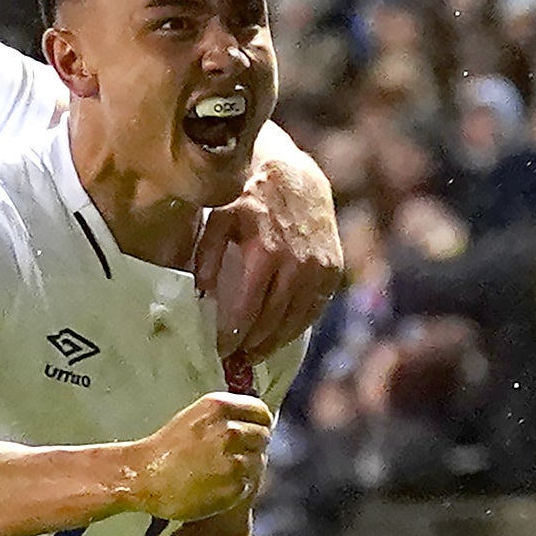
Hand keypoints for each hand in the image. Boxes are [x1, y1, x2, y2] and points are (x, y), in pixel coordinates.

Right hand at [130, 391, 271, 522]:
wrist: (140, 477)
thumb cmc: (165, 449)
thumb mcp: (194, 417)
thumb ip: (226, 416)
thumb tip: (257, 421)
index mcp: (219, 407)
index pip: (261, 413)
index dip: (258, 424)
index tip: (250, 434)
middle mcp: (228, 430)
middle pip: (262, 437)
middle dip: (252, 446)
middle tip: (233, 457)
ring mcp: (232, 460)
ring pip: (258, 462)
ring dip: (246, 468)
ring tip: (222, 473)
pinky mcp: (232, 486)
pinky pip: (248, 484)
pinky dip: (238, 487)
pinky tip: (218, 486)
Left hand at [196, 135, 341, 361]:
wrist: (294, 177)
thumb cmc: (248, 199)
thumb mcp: (218, 220)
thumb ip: (206, 258)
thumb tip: (202, 297)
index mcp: (265, 253)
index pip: (247, 311)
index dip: (232, 336)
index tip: (221, 351)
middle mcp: (297, 264)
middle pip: (272, 321)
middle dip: (252, 344)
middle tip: (236, 358)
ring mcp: (319, 268)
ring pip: (295, 320)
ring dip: (274, 341)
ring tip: (255, 351)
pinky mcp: (333, 269)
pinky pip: (314, 309)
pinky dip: (296, 325)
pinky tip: (280, 333)